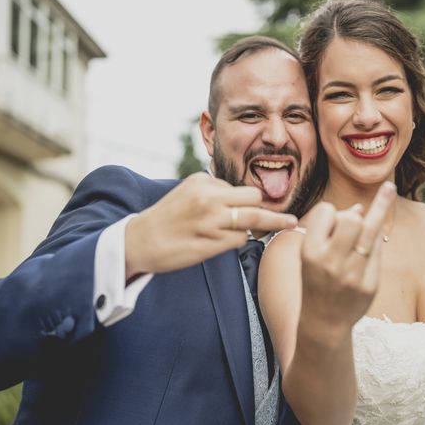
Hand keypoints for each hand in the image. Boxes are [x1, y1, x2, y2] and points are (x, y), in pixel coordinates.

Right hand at [125, 172, 296, 277]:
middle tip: (285, 220)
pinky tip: (226, 243)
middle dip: (267, 210)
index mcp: (202, 181)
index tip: (257, 211)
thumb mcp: (188, 192)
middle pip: (255, 198)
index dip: (249, 202)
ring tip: (272, 230)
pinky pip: (240, 240)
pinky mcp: (211, 242)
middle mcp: (208, 197)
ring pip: (253, 220)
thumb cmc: (167, 219)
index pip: (239, 187)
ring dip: (260, 228)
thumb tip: (247, 199)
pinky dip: (240, 242)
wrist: (140, 241)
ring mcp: (210, 220)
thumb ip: (215, 192)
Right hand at [299, 182, 395, 342]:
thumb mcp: (310, 254)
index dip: (330, 213)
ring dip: (380, 206)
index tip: (328, 223)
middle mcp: (331, 262)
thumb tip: (359, 208)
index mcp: (310, 252)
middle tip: (353, 223)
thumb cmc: (315, 280)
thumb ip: (329, 230)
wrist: (323, 322)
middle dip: (352, 216)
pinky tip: (371, 243)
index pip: (326, 212)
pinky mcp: (369, 285)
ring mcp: (352, 275)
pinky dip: (375, 242)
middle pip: (351, 219)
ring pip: (371, 230)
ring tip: (389, 188)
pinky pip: (378, 249)